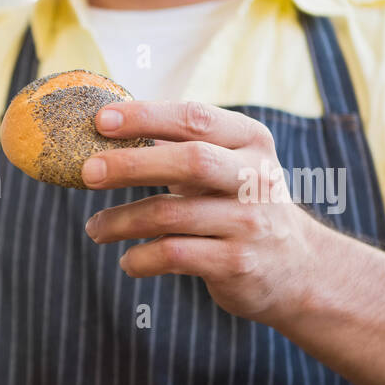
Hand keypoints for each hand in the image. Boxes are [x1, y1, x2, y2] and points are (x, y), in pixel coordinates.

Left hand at [79, 100, 329, 325]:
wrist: (297, 269)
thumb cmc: (240, 207)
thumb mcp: (225, 167)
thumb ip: (179, 146)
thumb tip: (109, 125)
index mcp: (250, 141)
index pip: (195, 118)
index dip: (146, 116)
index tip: (101, 119)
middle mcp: (254, 177)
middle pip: (189, 160)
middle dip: (131, 164)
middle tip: (87, 172)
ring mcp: (249, 222)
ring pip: (171, 214)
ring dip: (121, 221)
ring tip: (95, 228)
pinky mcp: (237, 263)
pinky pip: (173, 255)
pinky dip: (140, 258)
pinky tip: (128, 259)